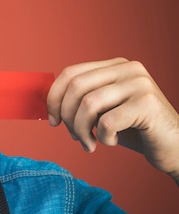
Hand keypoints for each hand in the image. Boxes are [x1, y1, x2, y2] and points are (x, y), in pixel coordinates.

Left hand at [47, 58, 178, 182]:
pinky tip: (112, 142)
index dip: (54, 97)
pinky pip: (107, 122)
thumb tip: (48, 103)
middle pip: (76, 86)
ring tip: (89, 143)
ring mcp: (139, 84)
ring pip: (88, 104)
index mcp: (115, 65)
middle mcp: (128, 69)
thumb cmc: (135, 129)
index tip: (52, 119)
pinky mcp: (147, 104)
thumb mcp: (104, 109)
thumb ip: (82, 100)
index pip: (71, 73)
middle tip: (73, 135)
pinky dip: (102, 138)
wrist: (174, 147)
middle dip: (67, 115)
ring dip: (82, 129)